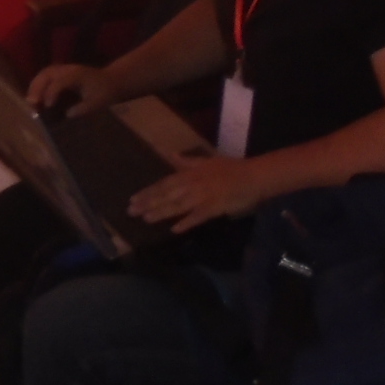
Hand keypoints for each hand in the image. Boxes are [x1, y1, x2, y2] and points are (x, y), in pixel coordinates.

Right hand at [27, 63, 114, 117]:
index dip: (51, 93)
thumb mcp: (98, 103)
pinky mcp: (62, 73)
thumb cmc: (106, 92)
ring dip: (35, 86)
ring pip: (44, 73)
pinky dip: (39, 85)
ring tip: (30, 101)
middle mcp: (68, 69)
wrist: (113, 80)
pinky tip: (36, 97)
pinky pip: (46, 76)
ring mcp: (64, 69)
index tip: (48, 106)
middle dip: (37, 88)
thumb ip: (83, 108)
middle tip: (32, 103)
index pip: (59, 81)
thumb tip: (67, 115)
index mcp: (77, 74)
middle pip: (47, 74)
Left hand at [129, 152, 269, 231]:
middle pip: (167, 194)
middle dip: (149, 202)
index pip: (165, 183)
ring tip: (146, 219)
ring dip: (161, 212)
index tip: (133, 199)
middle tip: (131, 211)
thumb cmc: (231, 168)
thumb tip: (169, 154)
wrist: (253, 176)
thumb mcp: (207, 160)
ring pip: (178, 205)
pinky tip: (174, 230)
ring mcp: (203, 196)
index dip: (149, 191)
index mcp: (191, 173)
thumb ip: (187, 160)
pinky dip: (186, 222)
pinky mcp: (214, 208)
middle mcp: (193, 184)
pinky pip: (198, 216)